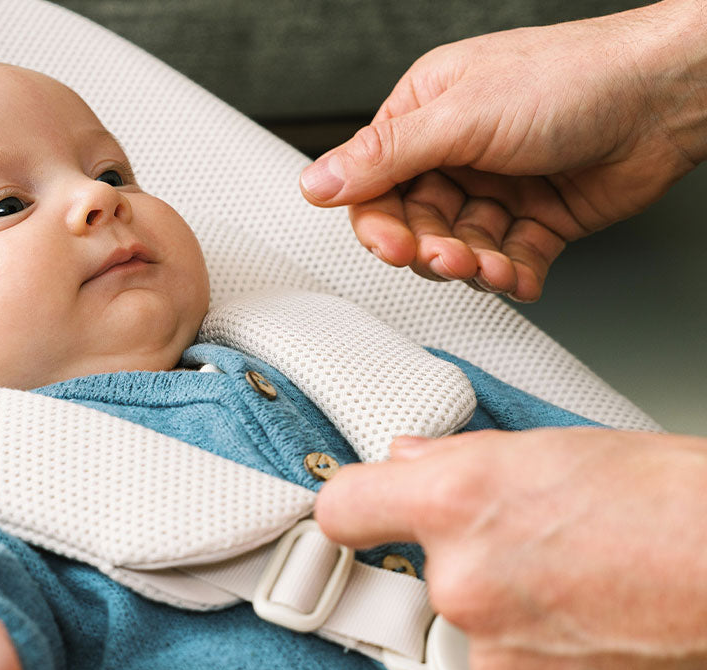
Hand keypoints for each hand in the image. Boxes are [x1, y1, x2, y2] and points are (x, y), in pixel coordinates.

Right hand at [301, 1, 706, 299]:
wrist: (665, 98)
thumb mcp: (462, 115)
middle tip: (451, 257)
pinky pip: (505, 262)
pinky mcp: (533, 221)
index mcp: (426, 114)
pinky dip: (512, 276)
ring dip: (474, 266)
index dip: (379, 225)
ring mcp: (496, 189)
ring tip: (495, 263)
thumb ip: (386, 157)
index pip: (377, 186)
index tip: (393, 247)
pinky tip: (522, 273)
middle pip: (416, 226)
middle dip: (433, 249)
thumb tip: (316, 183)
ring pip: (459, 250)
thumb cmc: (574, 80)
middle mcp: (456, 153)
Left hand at [314, 428, 706, 669]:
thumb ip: (466, 459)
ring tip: (597, 613)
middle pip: (424, 583)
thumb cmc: (691, 510)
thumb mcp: (571, 450)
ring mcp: (493, 662)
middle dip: (474, 577)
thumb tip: (408, 462)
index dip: (360, 512)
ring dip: (518, 636)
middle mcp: (462, 584)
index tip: (368, 522)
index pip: (346, 508)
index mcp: (461, 500)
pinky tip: (606, 662)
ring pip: (475, 648)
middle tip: (551, 567)